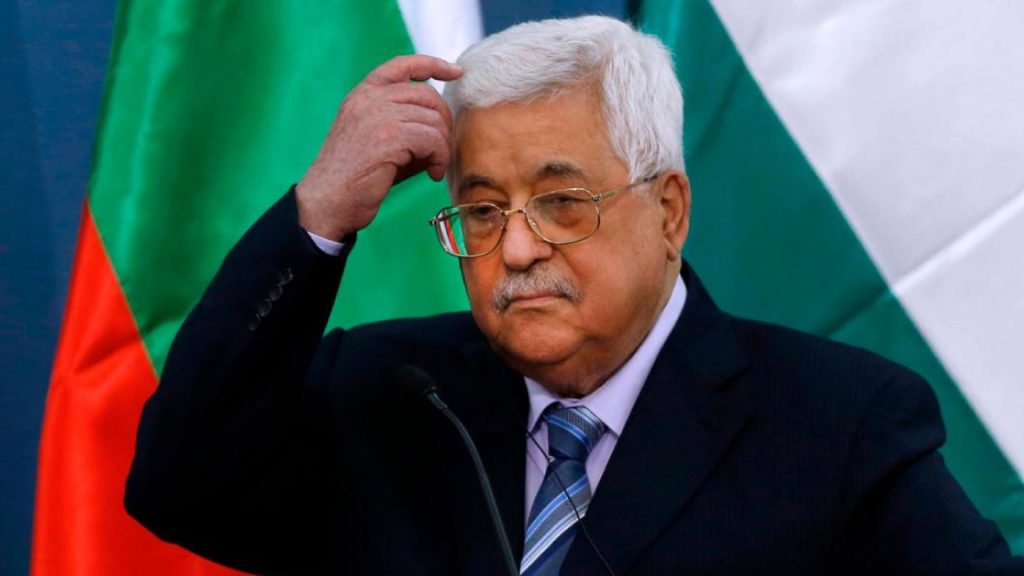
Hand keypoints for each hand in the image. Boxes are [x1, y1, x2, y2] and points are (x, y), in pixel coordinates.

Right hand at [296, 55, 462, 239]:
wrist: (327, 201)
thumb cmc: (355, 177)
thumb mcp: (378, 139)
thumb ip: (404, 122)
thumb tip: (445, 124)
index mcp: (363, 94)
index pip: (402, 65)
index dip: (433, 64)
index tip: (455, 72)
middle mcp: (369, 99)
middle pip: (427, 94)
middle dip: (444, 122)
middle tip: (441, 150)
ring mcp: (378, 115)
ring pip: (433, 119)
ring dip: (442, 146)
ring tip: (435, 166)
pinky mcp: (389, 137)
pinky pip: (432, 140)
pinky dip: (440, 158)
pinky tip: (433, 174)